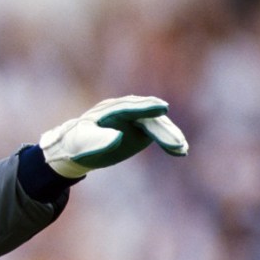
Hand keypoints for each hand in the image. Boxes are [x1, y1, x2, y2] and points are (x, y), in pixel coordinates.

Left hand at [39, 95, 188, 177]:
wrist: (79, 148)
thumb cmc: (78, 143)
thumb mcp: (82, 143)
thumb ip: (97, 139)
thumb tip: (118, 137)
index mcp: (109, 111)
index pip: (129, 108)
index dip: (146, 108)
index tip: (163, 109)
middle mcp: (126, 111)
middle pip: (147, 117)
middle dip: (162, 129)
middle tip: (177, 143)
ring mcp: (136, 119)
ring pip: (156, 125)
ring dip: (170, 135)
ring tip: (181, 149)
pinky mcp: (142, 129)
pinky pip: (158, 133)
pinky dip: (168, 140)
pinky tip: (180, 151)